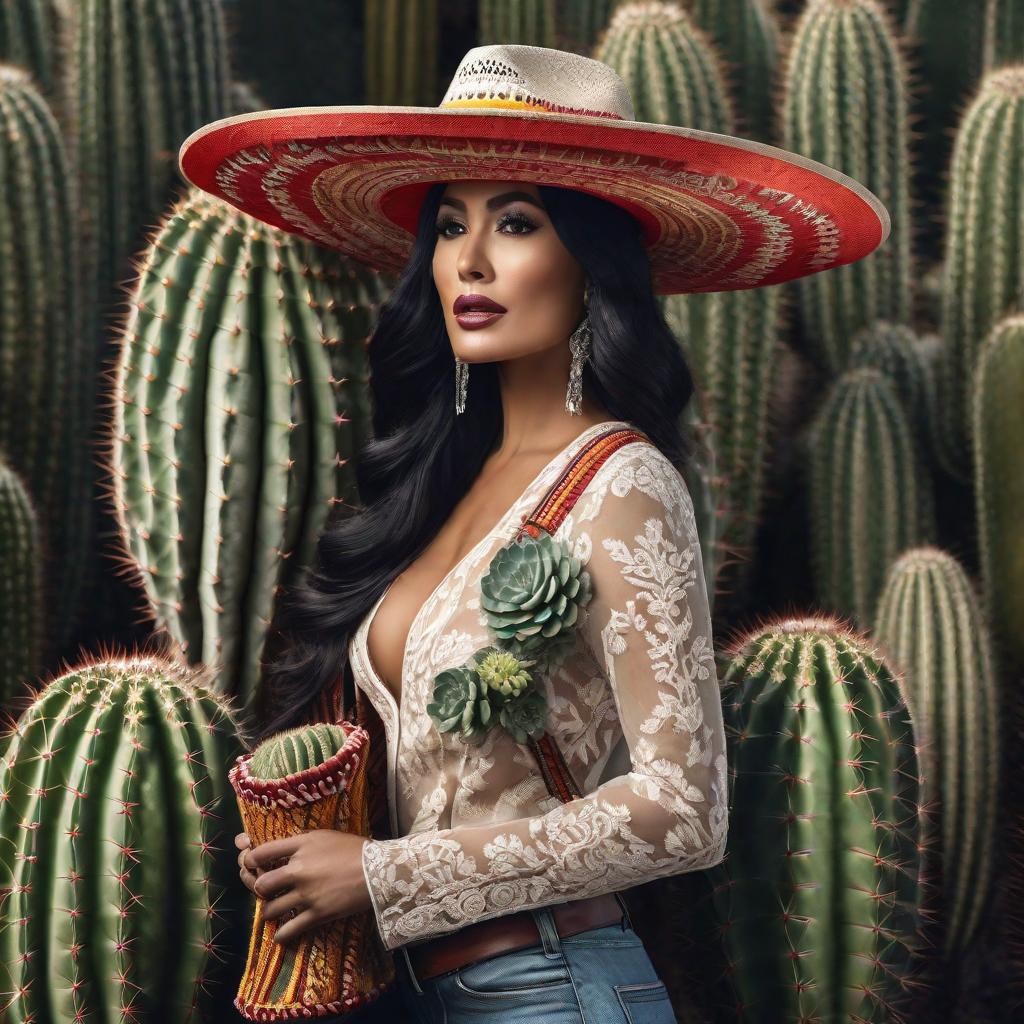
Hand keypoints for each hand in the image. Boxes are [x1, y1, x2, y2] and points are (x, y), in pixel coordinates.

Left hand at [238, 829, 372, 945]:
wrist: (379, 870)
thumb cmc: (354, 849)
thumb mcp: (325, 836)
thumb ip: (301, 843)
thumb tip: (280, 851)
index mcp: (302, 845)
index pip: (262, 852)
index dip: (249, 860)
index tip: (250, 864)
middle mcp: (300, 869)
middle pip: (261, 884)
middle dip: (258, 888)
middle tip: (264, 890)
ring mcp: (307, 894)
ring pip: (270, 909)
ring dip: (268, 910)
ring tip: (273, 909)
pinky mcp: (317, 914)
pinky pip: (288, 930)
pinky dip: (281, 935)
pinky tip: (280, 935)